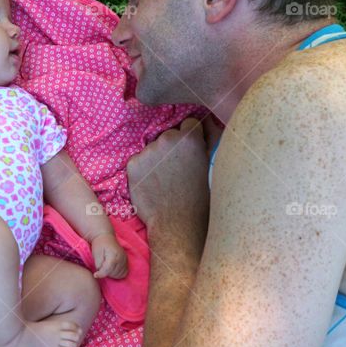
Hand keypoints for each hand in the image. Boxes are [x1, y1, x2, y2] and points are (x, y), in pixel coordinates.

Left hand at [91, 232, 127, 279]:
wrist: (106, 237)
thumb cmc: (99, 245)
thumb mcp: (95, 253)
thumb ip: (98, 264)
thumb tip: (101, 272)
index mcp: (113, 254)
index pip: (108, 270)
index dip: (101, 274)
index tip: (95, 274)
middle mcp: (121, 257)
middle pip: (113, 273)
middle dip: (106, 273)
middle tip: (100, 268)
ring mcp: (125, 259)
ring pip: (119, 274)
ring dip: (111, 274)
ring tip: (106, 268)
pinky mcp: (127, 261)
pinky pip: (124, 273)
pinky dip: (118, 274)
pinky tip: (112, 269)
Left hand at [127, 116, 215, 240]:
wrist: (176, 223)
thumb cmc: (200, 198)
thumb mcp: (212, 165)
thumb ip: (210, 140)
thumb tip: (208, 123)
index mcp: (190, 138)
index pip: (189, 123)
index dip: (191, 137)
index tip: (190, 151)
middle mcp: (167, 139)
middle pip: (170, 135)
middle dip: (173, 147)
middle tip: (178, 169)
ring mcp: (148, 151)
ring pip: (153, 148)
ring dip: (157, 158)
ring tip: (165, 179)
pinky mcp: (133, 164)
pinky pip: (139, 160)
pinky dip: (144, 170)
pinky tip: (153, 184)